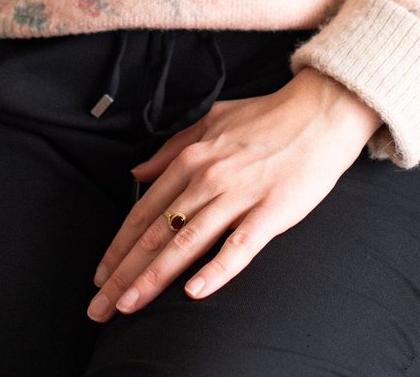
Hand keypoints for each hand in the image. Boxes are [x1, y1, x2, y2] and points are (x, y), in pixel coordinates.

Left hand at [85, 67, 381, 321]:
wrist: (320, 113)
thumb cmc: (267, 117)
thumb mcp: (210, 120)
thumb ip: (172, 147)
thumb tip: (138, 172)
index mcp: (192, 157)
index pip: (144, 211)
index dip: (119, 247)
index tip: (100, 276)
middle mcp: (207, 177)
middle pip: (156, 233)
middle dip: (124, 273)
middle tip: (99, 307)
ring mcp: (238, 195)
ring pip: (186, 243)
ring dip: (153, 278)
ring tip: (128, 306)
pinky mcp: (270, 211)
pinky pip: (238, 247)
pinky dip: (215, 271)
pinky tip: (194, 293)